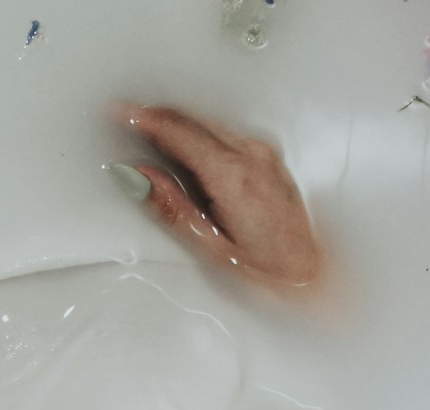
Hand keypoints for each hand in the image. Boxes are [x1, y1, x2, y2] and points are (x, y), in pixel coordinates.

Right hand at [109, 103, 320, 298]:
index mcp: (232, 176)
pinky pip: (227, 135)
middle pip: (194, 121)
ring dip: (179, 126)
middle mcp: (252, 157)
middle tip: (127, 121)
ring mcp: (264, 156)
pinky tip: (188, 151)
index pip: (178, 132)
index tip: (119, 112)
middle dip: (157, 118)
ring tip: (151, 136)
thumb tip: (140, 178)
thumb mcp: (209, 247)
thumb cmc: (269, 273)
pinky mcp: (270, 161)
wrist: (310, 277)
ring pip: (211, 124)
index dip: (143, 119)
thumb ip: (171, 207)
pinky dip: (202, 136)